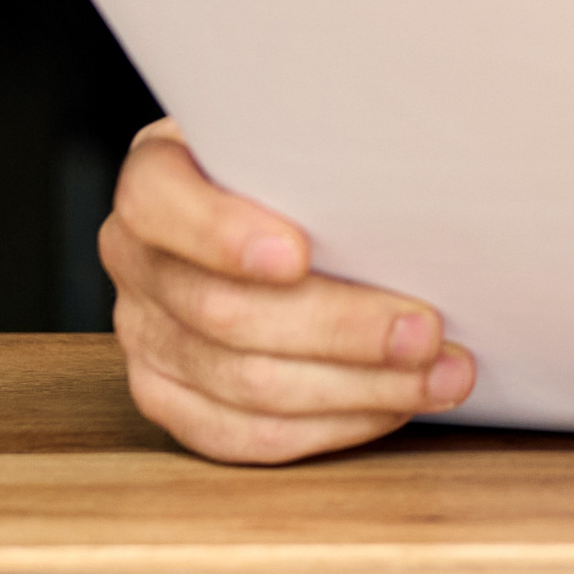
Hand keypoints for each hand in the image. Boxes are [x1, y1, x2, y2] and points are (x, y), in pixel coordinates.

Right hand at [100, 118, 477, 461]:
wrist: (274, 210)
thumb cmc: (300, 167)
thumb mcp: (301, 137)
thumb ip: (325, 153)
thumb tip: (411, 179)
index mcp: (154, 180)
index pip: (158, 204)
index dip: (221, 234)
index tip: (298, 254)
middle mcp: (135, 258)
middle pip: (225, 313)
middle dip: (340, 328)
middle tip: (426, 330)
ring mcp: (143, 334)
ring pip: (246, 385)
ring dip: (358, 386)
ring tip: (439, 374)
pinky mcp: (167, 396)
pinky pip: (245, 436)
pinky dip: (331, 425)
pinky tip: (392, 406)